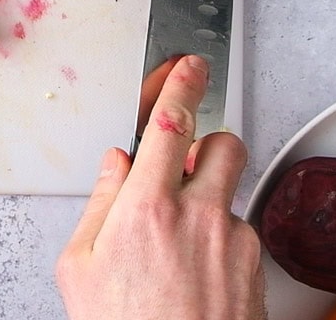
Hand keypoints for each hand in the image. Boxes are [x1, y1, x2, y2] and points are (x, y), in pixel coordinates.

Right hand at [56, 55, 265, 319]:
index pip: (171, 123)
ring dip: (212, 197)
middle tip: (184, 165)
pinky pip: (242, 233)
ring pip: (234, 191)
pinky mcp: (256, 269)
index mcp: (147, 207)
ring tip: (182, 238)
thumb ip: (100, 201)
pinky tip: (197, 271)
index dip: (182, 84)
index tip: (189, 64)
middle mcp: (200, 217)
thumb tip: (116, 163)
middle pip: (224, 144)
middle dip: (206, 143)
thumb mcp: (79, 265)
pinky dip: (222, 239)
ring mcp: (234, 243)